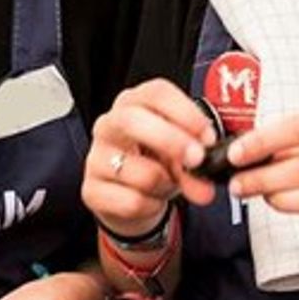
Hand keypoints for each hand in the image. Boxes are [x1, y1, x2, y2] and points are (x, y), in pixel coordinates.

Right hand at [84, 80, 216, 235]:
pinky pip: (132, 201)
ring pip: (138, 170)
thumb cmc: (155, 163)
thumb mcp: (179, 156)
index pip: (156, 93)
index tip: (207, 136)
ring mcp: (96, 156)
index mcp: (135, 103)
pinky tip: (150, 201)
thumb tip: (203, 186)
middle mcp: (110, 124)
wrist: (130, 199)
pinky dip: (151, 206)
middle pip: (133, 120)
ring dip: (165, 184)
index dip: (184, 112)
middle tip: (197, 159)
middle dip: (170, 140)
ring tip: (166, 185)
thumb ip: (196, 166)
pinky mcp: (91, 190)